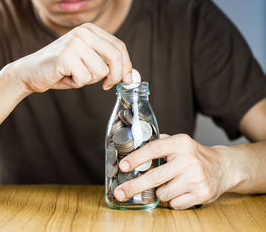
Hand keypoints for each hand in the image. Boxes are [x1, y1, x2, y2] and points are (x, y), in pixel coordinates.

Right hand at [14, 23, 132, 92]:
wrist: (30, 72)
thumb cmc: (60, 69)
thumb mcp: (87, 61)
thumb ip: (106, 62)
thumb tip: (131, 76)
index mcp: (90, 29)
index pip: (119, 46)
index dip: (126, 66)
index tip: (125, 80)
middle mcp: (83, 32)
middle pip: (115, 57)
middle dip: (114, 76)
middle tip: (106, 86)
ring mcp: (74, 42)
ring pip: (100, 71)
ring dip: (88, 80)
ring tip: (73, 75)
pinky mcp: (66, 56)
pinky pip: (84, 78)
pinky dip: (76, 83)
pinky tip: (65, 76)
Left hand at [114, 134, 231, 209]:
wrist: (224, 167)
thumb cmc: (194, 155)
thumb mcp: (179, 142)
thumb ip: (159, 143)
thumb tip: (132, 150)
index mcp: (181, 143)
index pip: (154, 150)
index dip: (136, 158)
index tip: (123, 166)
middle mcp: (189, 160)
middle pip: (154, 177)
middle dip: (133, 186)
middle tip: (119, 192)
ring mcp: (197, 178)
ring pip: (162, 193)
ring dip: (160, 191)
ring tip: (171, 183)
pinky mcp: (202, 194)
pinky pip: (174, 203)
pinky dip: (173, 199)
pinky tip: (181, 190)